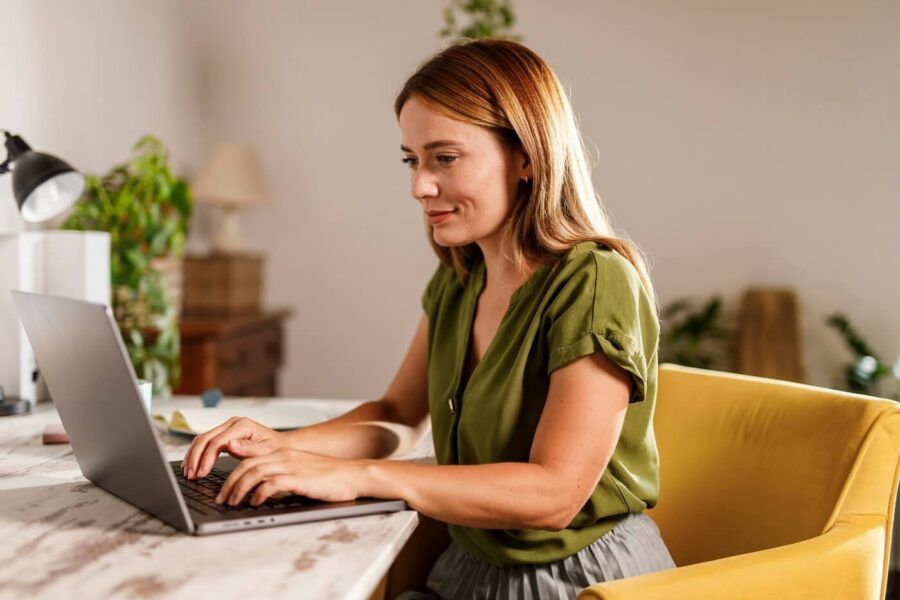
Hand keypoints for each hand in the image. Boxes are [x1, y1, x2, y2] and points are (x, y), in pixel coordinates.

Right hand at [182, 416, 286, 479]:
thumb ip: (249, 448)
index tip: (201, 473)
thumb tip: (231, 445)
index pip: (217, 441)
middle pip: (206, 438)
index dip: (206, 458)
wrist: (281, 445)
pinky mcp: (224, 434)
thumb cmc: (276, 449)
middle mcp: (233, 423)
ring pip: (202, 439)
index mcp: (242, 425)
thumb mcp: (266, 451)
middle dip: (196, 458)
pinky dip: (197, 454)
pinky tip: (193, 466)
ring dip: (193, 456)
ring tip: (189, 474)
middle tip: (191, 476)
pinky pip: (206, 442)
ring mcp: (227, 427)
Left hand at [214, 445, 366, 505]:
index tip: (222, 489)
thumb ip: (278, 472)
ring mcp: (292, 466)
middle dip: (229, 483)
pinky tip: (255, 503)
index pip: (248, 457)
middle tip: (222, 499)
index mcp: (283, 452)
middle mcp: (284, 456)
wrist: (352, 475)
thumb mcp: (298, 470)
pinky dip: (259, 493)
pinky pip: (273, 483)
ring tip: (233, 502)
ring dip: (239, 489)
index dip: (231, 472)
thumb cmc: (326, 476)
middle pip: (247, 464)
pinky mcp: (299, 478)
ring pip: (255, 472)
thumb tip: (257, 486)